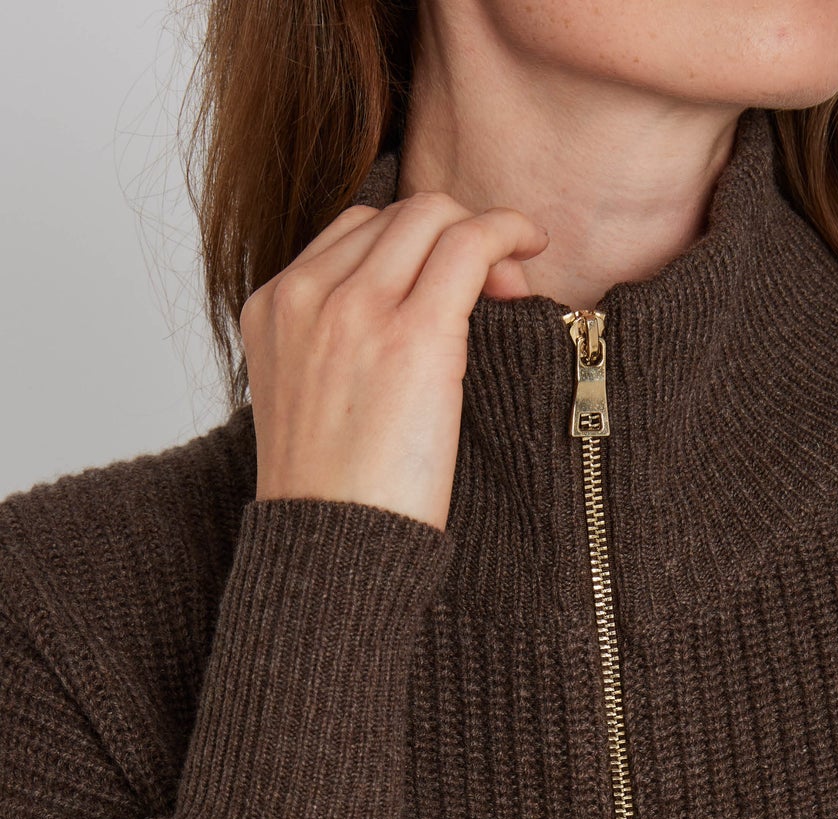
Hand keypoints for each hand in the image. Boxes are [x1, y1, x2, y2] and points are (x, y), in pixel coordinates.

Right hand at [240, 185, 550, 530]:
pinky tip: (532, 245)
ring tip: (514, 278)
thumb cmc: (335, 500)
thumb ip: (340, 350)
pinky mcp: (413, 334)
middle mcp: (306, 296)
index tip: (451, 283)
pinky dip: (506, 230)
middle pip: (394, 215)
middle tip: (495, 282)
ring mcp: (356, 309)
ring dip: (483, 231)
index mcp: (273, 310)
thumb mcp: (312, 405)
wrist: (330, 550)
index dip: (412, 243)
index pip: (351, 233)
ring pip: (432, 216)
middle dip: (452, 231)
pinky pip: (468, 244)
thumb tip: (411, 323)